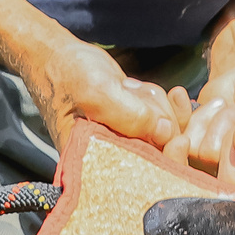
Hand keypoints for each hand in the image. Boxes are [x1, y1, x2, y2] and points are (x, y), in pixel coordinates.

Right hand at [14, 35, 182, 152]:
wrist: (56, 56)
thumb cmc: (66, 75)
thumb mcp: (98, 93)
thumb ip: (132, 117)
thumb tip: (166, 134)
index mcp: (96, 164)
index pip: (143, 179)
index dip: (168, 161)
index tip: (178, 139)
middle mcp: (112, 158)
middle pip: (162, 154)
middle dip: (159, 121)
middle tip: (135, 95)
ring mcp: (124, 140)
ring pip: (165, 131)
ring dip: (154, 104)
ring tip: (125, 89)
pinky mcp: (131, 124)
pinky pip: (160, 117)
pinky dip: (153, 98)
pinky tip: (132, 86)